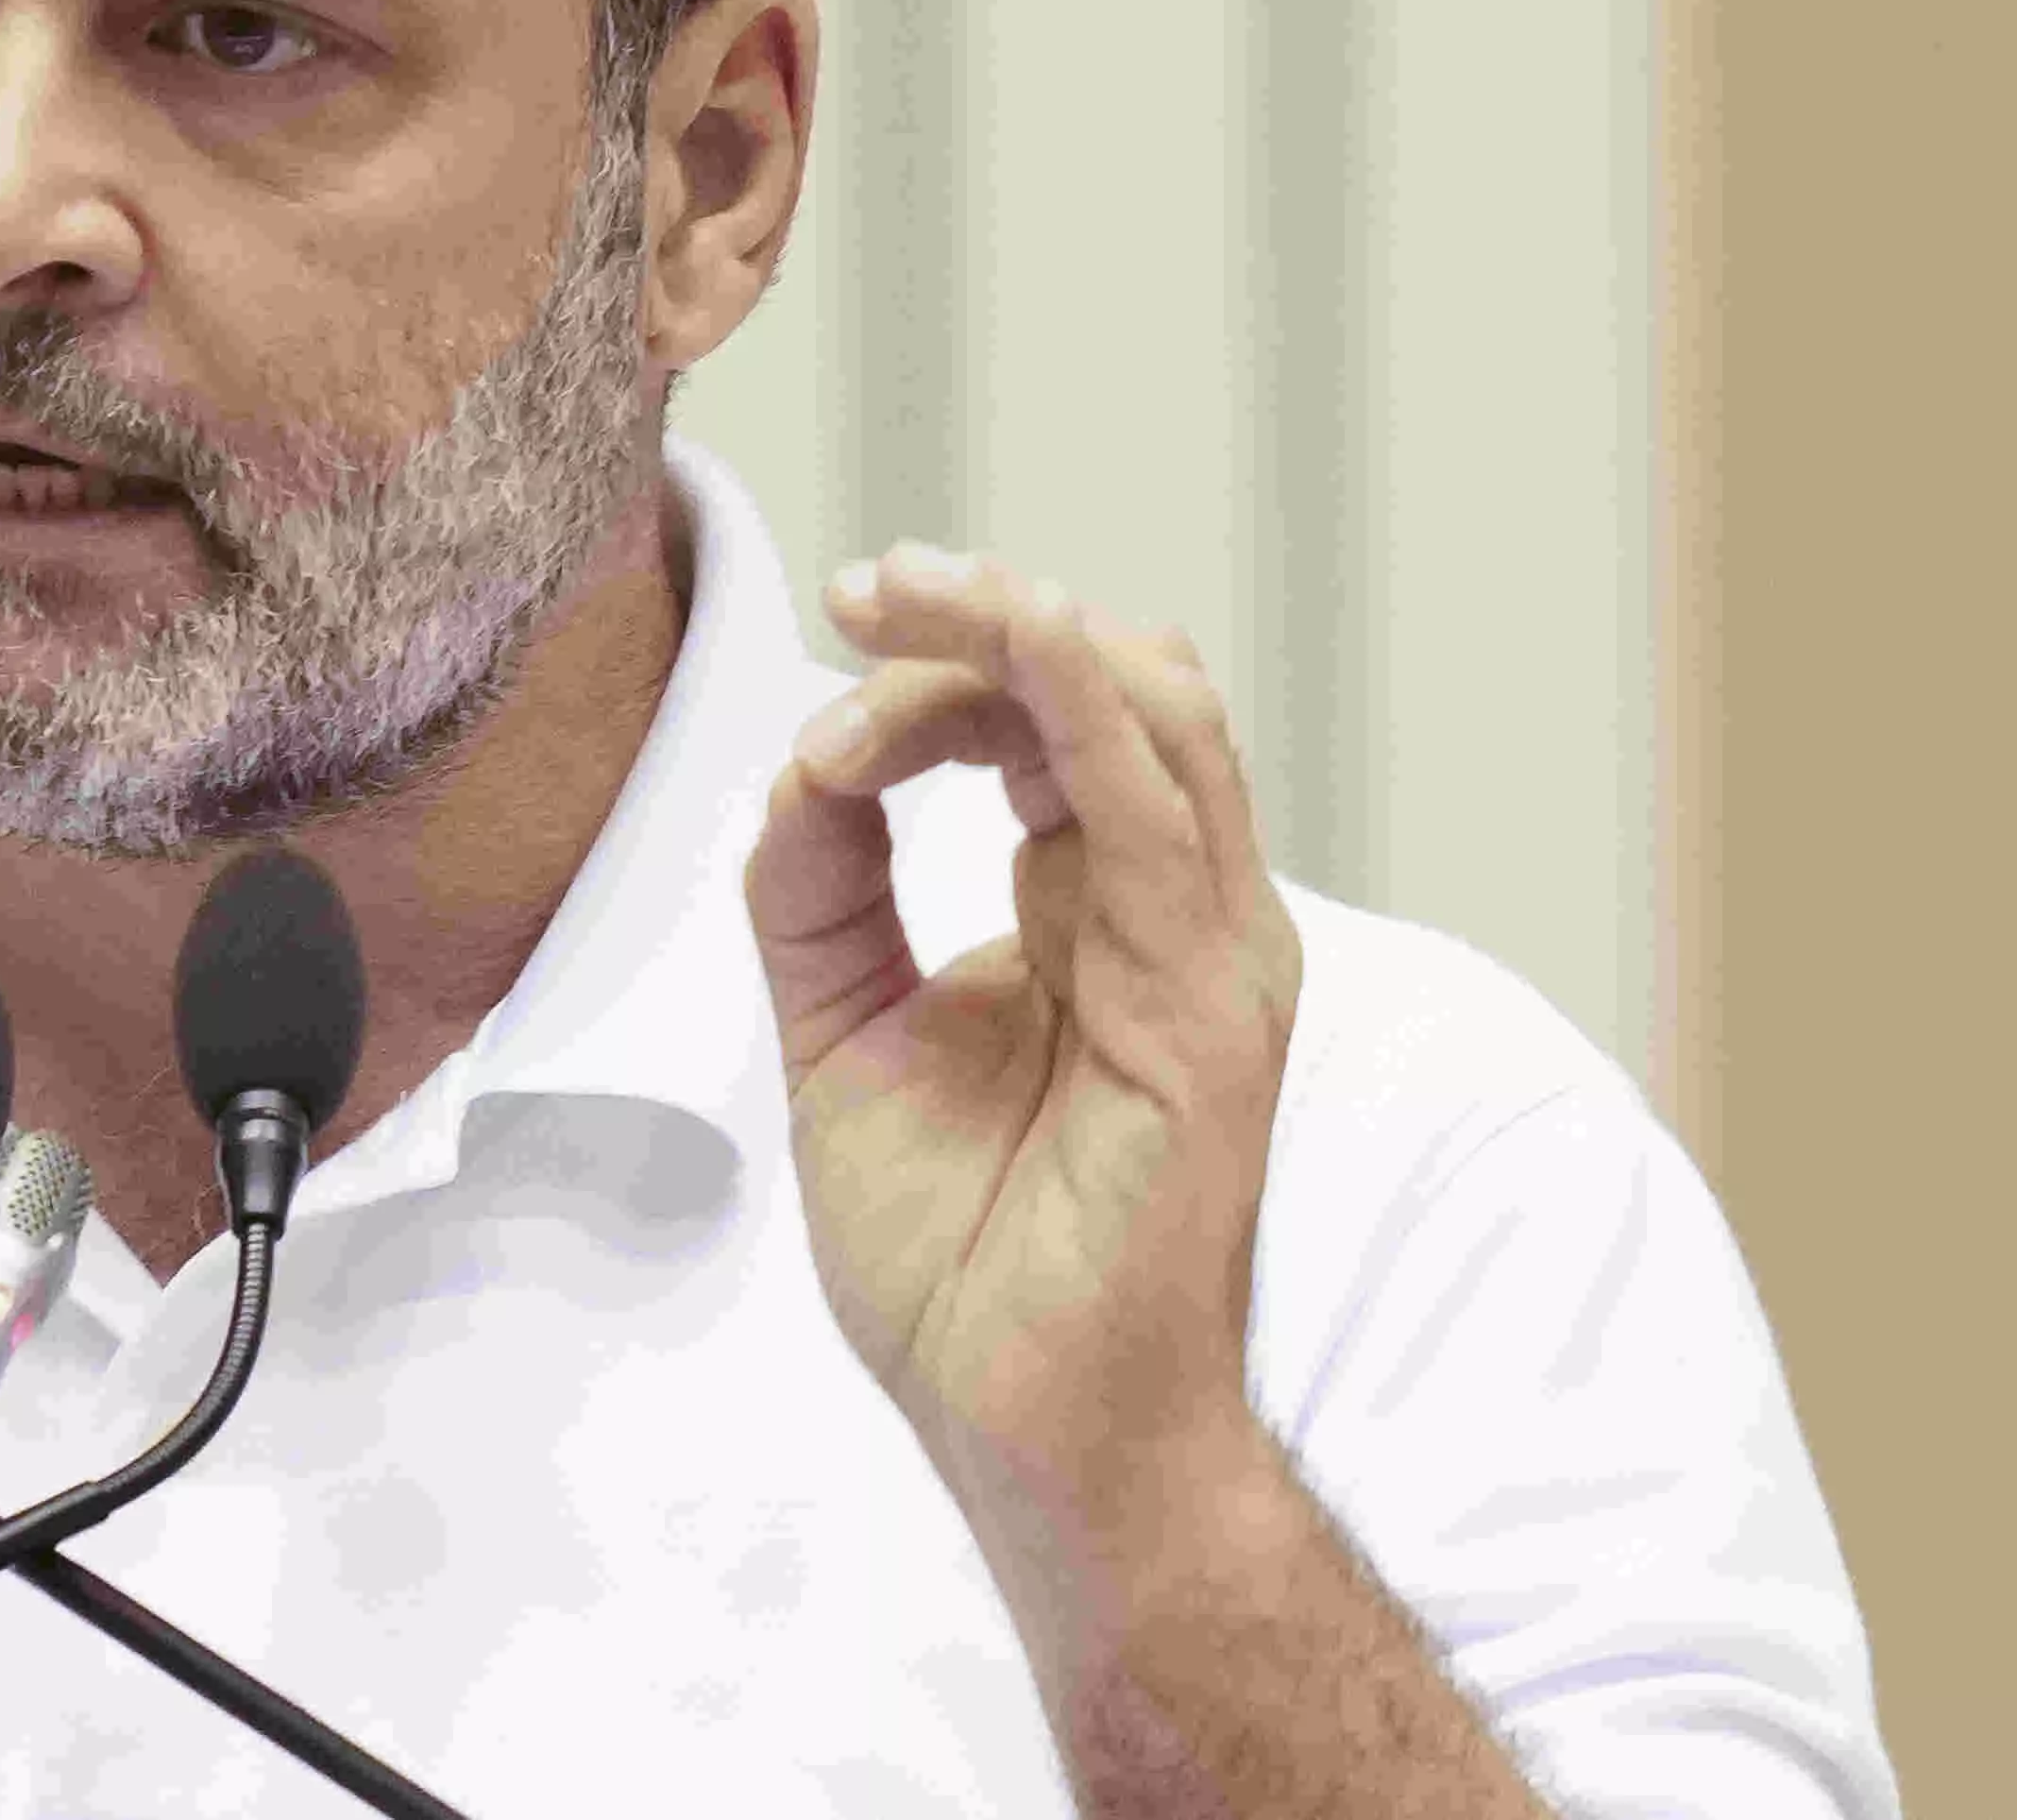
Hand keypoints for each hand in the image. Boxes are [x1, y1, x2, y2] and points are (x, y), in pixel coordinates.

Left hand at [741, 543, 1302, 1544]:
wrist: (1024, 1432)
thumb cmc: (961, 1262)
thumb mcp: (841, 1034)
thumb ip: (822, 896)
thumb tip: (807, 765)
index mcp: (1104, 918)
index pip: (1053, 729)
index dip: (946, 666)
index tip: (834, 643)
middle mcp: (1176, 920)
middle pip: (1115, 693)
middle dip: (987, 613)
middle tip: (864, 584)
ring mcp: (1209, 961)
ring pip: (1156, 720)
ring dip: (1028, 629)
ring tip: (912, 590)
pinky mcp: (1206, 1017)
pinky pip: (1156, 819)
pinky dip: (1080, 707)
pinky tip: (1013, 646)